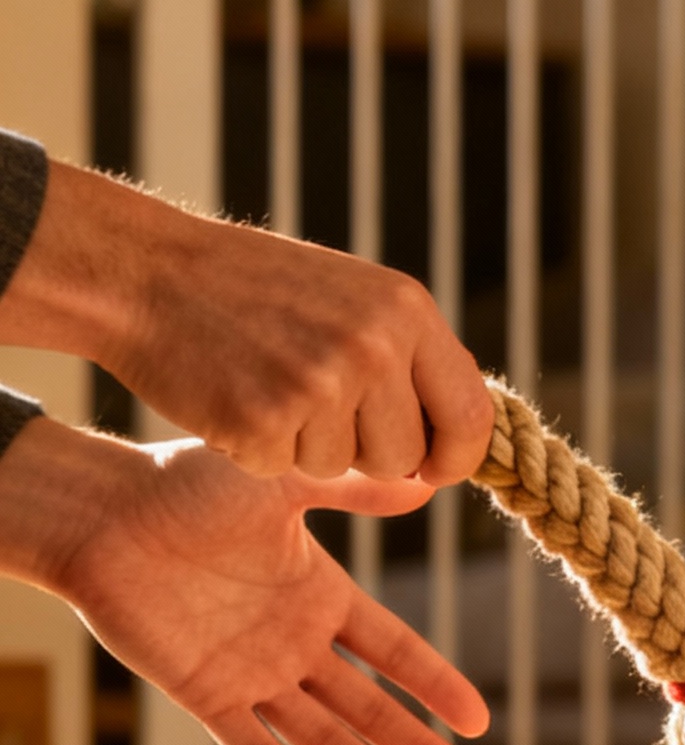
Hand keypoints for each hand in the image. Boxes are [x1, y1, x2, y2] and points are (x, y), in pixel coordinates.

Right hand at [0, 161, 493, 487]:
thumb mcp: (354, 300)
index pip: (472, 415)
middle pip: (405, 457)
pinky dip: (258, 450)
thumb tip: (467, 437)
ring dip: (306, 448)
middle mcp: (375, 345)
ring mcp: (320, 383)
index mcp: (407, 310)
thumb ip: (411, 360)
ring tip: (270, 386)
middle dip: (365, 453)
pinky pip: (284, 470)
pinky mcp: (265, 420)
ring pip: (342, 469)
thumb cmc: (256, 292)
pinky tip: (236, 399)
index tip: (432, 469)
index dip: (455, 457)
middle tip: (313, 405)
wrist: (152, 274)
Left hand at [0, 421, 486, 744]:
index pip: (393, 651)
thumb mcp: (282, 482)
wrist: (106, 516)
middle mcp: (294, 643)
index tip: (478, 722)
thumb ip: (352, 491)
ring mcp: (252, 675)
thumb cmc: (187, 485)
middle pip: (370, 708)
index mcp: (320, 595)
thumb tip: (427, 479)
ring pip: (324, 738)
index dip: (435, 686)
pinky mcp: (207, 696)